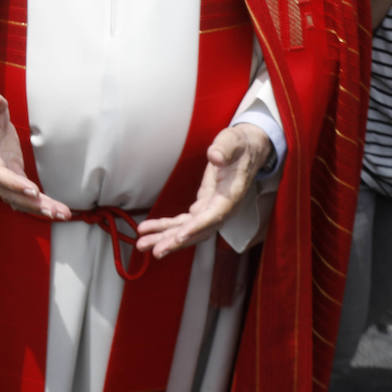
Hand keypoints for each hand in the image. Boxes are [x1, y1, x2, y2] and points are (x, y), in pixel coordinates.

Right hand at [0, 87, 70, 219]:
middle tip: (54, 211)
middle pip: (9, 193)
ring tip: (62, 214)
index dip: (13, 184)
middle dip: (31, 204)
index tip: (33, 191)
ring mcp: (1, 175)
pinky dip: (40, 203)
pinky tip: (57, 210)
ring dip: (40, 208)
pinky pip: (25, 194)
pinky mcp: (11, 175)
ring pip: (19, 199)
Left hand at [135, 123, 272, 258]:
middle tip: (156, 251)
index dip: (197, 227)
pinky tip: (148, 230)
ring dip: (166, 238)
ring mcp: (211, 209)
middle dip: (176, 242)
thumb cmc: (240, 145)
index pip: (214, 215)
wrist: (248, 150)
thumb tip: (215, 156)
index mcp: (230, 195)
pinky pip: (183, 221)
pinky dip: (166, 226)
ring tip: (143, 244)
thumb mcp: (233, 141)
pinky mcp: (203, 206)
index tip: (180, 237)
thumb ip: (224, 149)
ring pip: (188, 230)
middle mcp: (222, 208)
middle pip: (198, 231)